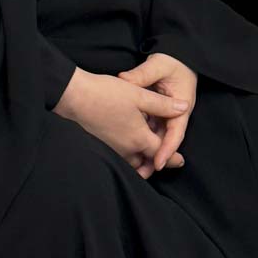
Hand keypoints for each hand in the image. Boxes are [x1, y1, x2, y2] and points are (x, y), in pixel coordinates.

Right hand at [54, 64, 189, 178]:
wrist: (73, 97)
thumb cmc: (107, 94)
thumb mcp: (140, 95)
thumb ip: (163, 105)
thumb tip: (183, 107)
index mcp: (138, 138)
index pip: (160, 154)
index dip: (172, 158)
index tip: (180, 162)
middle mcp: (125, 149)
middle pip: (145, 163)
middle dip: (154, 162)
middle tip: (163, 159)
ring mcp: (111, 149)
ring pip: (130, 161)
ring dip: (140, 160)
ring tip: (145, 151)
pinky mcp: (100, 145)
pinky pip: (118, 156)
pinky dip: (127, 154)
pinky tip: (126, 140)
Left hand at [117, 54, 197, 173]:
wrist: (180, 55)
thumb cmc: (173, 60)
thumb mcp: (159, 65)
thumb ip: (142, 75)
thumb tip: (124, 80)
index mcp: (182, 104)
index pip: (175, 133)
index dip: (166, 150)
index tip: (157, 163)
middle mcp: (176, 113)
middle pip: (166, 140)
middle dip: (155, 157)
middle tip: (142, 173)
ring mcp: (166, 114)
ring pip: (157, 136)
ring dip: (148, 150)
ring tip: (134, 166)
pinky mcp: (157, 112)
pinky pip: (151, 128)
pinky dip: (143, 137)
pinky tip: (129, 146)